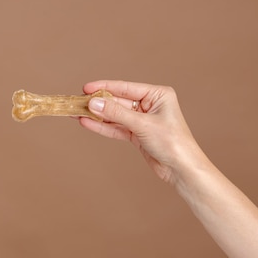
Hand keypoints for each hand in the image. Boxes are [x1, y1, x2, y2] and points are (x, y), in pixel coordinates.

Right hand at [78, 80, 199, 184]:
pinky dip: (102, 126)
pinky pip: (116, 127)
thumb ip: (116, 113)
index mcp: (158, 95)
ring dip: (97, 115)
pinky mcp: (136, 134)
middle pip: (117, 102)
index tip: (85, 88)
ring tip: (76, 112)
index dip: (104, 87)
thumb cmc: (172, 143)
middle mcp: (150, 105)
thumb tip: (94, 103)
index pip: (125, 88)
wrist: (181, 169)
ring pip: (114, 115)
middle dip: (98, 103)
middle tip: (77, 102)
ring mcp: (142, 120)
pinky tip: (87, 123)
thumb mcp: (142, 125)